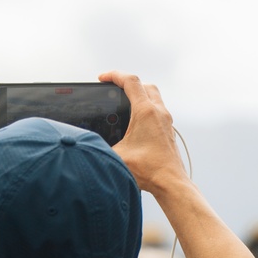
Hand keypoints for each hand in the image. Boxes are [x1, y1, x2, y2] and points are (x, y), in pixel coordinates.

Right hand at [98, 71, 187, 192]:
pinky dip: (145, 107)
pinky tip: (135, 120)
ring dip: (139, 94)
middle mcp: (159, 112)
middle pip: (144, 85)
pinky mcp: (168, 130)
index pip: (131, 82)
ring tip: (123, 101)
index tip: (102, 78)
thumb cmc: (149, 170)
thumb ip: (100, 145)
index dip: (114, 75)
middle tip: (113, 87)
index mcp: (146, 112)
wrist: (170, 182)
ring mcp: (166, 121)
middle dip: (127, 82)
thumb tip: (86, 142)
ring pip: (153, 96)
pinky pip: (157, 109)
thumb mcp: (117, 156)